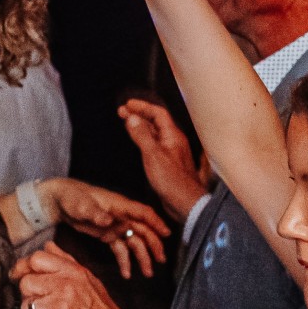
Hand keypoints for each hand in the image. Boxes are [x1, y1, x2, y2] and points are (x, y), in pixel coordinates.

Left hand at [12, 243, 131, 308]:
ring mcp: (58, 308)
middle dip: (31, 295)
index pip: (37, 258)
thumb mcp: (89, 279)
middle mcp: (65, 286)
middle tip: (44, 303)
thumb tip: (48, 246)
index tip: (19, 274)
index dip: (23, 267)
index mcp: (73, 272)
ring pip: (27, 307)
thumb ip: (66, 261)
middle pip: (26, 283)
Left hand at [41, 178, 168, 278]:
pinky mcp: (108, 236)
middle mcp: (122, 217)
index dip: (156, 223)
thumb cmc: (72, 197)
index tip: (167, 235)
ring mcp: (116, 227)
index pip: (143, 213)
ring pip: (134, 243)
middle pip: (143, 231)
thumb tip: (108, 220)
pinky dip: (124, 261)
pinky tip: (127, 274)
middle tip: (161, 260)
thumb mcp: (81, 205)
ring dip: (142, 257)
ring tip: (148, 273)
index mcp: (119, 206)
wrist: (59, 202)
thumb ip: (95, 213)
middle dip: (154, 245)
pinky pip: (120, 250)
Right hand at [119, 98, 208, 216]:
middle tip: (122, 111)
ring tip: (127, 122)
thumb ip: (142, 135)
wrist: (185, 204)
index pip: (158, 113)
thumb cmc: (172, 182)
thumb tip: (132, 117)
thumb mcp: (153, 156)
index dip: (142, 106)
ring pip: (154, 133)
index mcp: (173, 136)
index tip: (127, 105)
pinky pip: (154, 144)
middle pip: (156, 121)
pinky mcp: (167, 163)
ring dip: (141, 126)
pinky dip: (143, 138)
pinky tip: (137, 141)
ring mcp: (171, 152)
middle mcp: (173, 141)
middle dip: (139, 114)